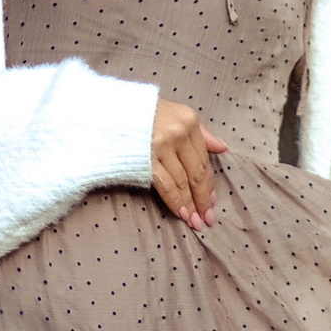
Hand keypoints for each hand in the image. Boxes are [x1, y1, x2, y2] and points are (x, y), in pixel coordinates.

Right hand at [151, 96, 229, 229]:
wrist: (107, 110)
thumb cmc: (142, 112)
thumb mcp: (176, 114)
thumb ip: (200, 133)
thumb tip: (222, 148)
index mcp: (189, 121)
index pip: (203, 158)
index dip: (209, 182)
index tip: (211, 200)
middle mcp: (179, 133)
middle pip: (196, 172)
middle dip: (202, 198)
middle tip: (207, 218)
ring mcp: (162, 146)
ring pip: (182, 182)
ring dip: (190, 204)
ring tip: (195, 221)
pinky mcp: (146, 158)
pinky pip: (165, 184)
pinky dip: (175, 201)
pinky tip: (180, 213)